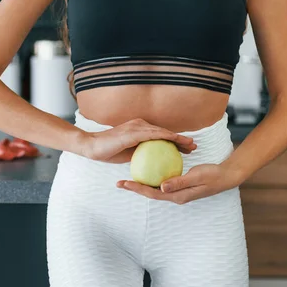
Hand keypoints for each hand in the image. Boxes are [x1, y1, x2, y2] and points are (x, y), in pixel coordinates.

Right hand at [79, 118, 196, 162]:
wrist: (92, 146)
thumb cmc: (107, 151)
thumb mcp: (127, 153)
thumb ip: (140, 153)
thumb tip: (151, 162)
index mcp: (138, 129)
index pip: (159, 135)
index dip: (174, 141)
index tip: (186, 148)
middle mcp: (140, 125)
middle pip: (165, 132)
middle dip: (181, 139)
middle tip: (194, 146)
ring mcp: (137, 127)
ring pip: (163, 132)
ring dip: (179, 138)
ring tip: (191, 145)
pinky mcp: (135, 132)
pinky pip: (155, 135)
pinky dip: (168, 138)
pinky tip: (178, 143)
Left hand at [116, 164, 243, 203]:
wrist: (226, 176)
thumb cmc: (213, 175)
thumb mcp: (196, 177)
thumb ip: (179, 182)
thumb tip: (160, 188)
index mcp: (177, 196)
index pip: (152, 194)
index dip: (137, 189)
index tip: (123, 183)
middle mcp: (175, 195)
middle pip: (150, 193)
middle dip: (135, 188)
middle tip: (119, 183)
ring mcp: (177, 191)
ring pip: (155, 188)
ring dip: (142, 184)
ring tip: (128, 178)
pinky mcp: (179, 185)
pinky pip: (162, 182)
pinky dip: (153, 177)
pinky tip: (146, 168)